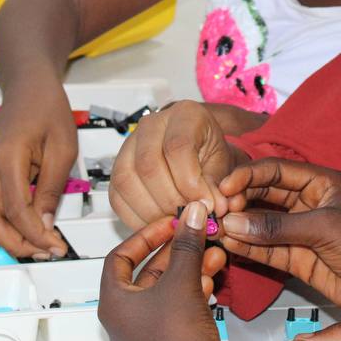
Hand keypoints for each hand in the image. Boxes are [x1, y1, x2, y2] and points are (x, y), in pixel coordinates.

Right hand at [0, 83, 75, 256]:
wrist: (29, 86)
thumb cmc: (47, 107)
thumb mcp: (63, 147)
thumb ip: (53, 187)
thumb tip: (46, 222)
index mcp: (7, 157)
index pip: (15, 209)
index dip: (35, 234)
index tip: (55, 245)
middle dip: (16, 243)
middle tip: (45, 252)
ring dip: (11, 236)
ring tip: (41, 244)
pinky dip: (10, 222)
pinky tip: (32, 227)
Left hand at [99, 202, 232, 340]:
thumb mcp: (182, 282)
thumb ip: (187, 245)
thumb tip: (191, 217)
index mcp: (114, 302)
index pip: (120, 256)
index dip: (145, 236)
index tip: (166, 224)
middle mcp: (126, 317)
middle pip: (147, 271)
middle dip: (175, 251)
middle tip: (190, 234)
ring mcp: (147, 329)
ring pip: (166, 287)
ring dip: (188, 267)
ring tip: (209, 253)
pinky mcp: (168, 339)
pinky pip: (177, 304)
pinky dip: (193, 288)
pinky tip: (210, 277)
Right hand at [109, 100, 242, 228]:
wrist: (197, 154)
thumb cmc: (210, 155)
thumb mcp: (223, 165)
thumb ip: (218, 186)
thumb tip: (212, 209)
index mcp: (184, 115)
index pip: (178, 147)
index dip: (191, 182)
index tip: (207, 206)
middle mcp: (152, 125)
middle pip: (148, 165)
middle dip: (171, 200)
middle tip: (190, 219)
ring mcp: (129, 146)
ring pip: (127, 181)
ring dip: (152, 212)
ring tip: (176, 223)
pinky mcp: (117, 169)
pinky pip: (117, 197)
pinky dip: (137, 218)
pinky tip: (159, 225)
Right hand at [216, 158, 340, 330]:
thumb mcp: (325, 228)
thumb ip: (278, 225)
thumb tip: (234, 220)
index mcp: (324, 183)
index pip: (278, 170)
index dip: (250, 175)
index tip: (225, 186)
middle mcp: (311, 203)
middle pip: (267, 195)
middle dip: (241, 199)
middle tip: (217, 208)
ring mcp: (304, 232)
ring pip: (264, 224)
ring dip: (241, 224)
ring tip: (216, 227)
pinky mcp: (299, 259)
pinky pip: (268, 249)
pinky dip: (249, 247)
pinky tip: (230, 244)